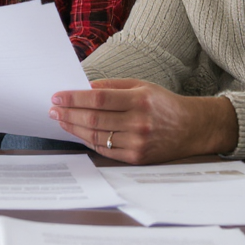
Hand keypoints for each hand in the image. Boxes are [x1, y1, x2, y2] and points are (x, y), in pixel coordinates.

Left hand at [48, 79, 238, 163]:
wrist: (191, 128)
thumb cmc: (163, 103)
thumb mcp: (141, 86)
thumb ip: (111, 87)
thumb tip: (82, 88)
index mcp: (139, 100)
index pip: (97, 99)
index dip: (73, 98)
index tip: (57, 96)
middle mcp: (138, 122)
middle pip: (93, 119)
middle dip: (68, 113)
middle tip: (53, 109)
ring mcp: (137, 143)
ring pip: (95, 136)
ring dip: (73, 128)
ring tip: (61, 119)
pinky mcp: (136, 158)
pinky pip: (105, 150)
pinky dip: (88, 140)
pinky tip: (78, 132)